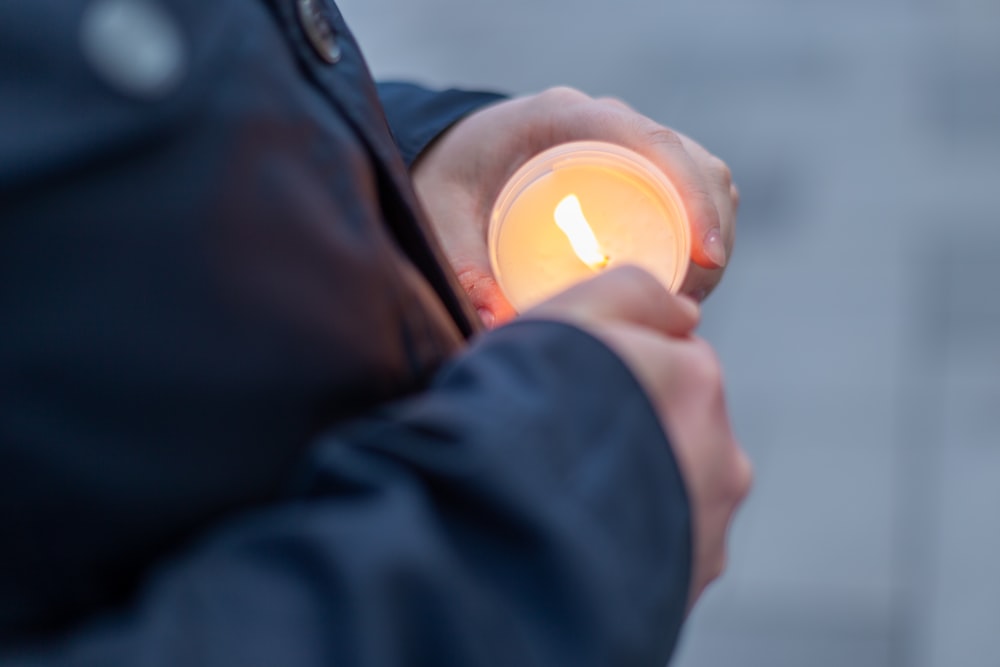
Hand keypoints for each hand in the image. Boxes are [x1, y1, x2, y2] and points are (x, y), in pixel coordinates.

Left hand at [412, 87, 738, 326]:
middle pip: (692, 164)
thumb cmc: (451, 177)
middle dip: (709, 230)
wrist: (456, 154)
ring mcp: (628, 145)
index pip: (651, 142)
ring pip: (702, 179)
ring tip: (685, 299)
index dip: (691, 195)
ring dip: (710, 236)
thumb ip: (462, 266)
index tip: (705, 258)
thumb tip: (500, 324)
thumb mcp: (441, 214)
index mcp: (565, 118)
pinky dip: (700, 234)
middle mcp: (607, 124)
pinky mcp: (638, 170)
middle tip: (688, 300)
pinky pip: (690, 194)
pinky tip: (680, 282)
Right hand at [524, 266, 751, 608]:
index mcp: (696, 380)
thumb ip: (634, 292)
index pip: (670, 362)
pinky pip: (659, 552)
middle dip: (636, 434)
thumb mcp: (573, 313)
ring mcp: (707, 527)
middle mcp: (721, 454)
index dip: (618, 373)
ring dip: (635, 493)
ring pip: (672, 495)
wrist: (510, 529)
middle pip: (676, 431)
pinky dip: (630, 545)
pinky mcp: (685, 584)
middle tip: (567, 448)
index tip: (573, 391)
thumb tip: (684, 312)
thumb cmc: (532, 408)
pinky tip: (579, 540)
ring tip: (568, 500)